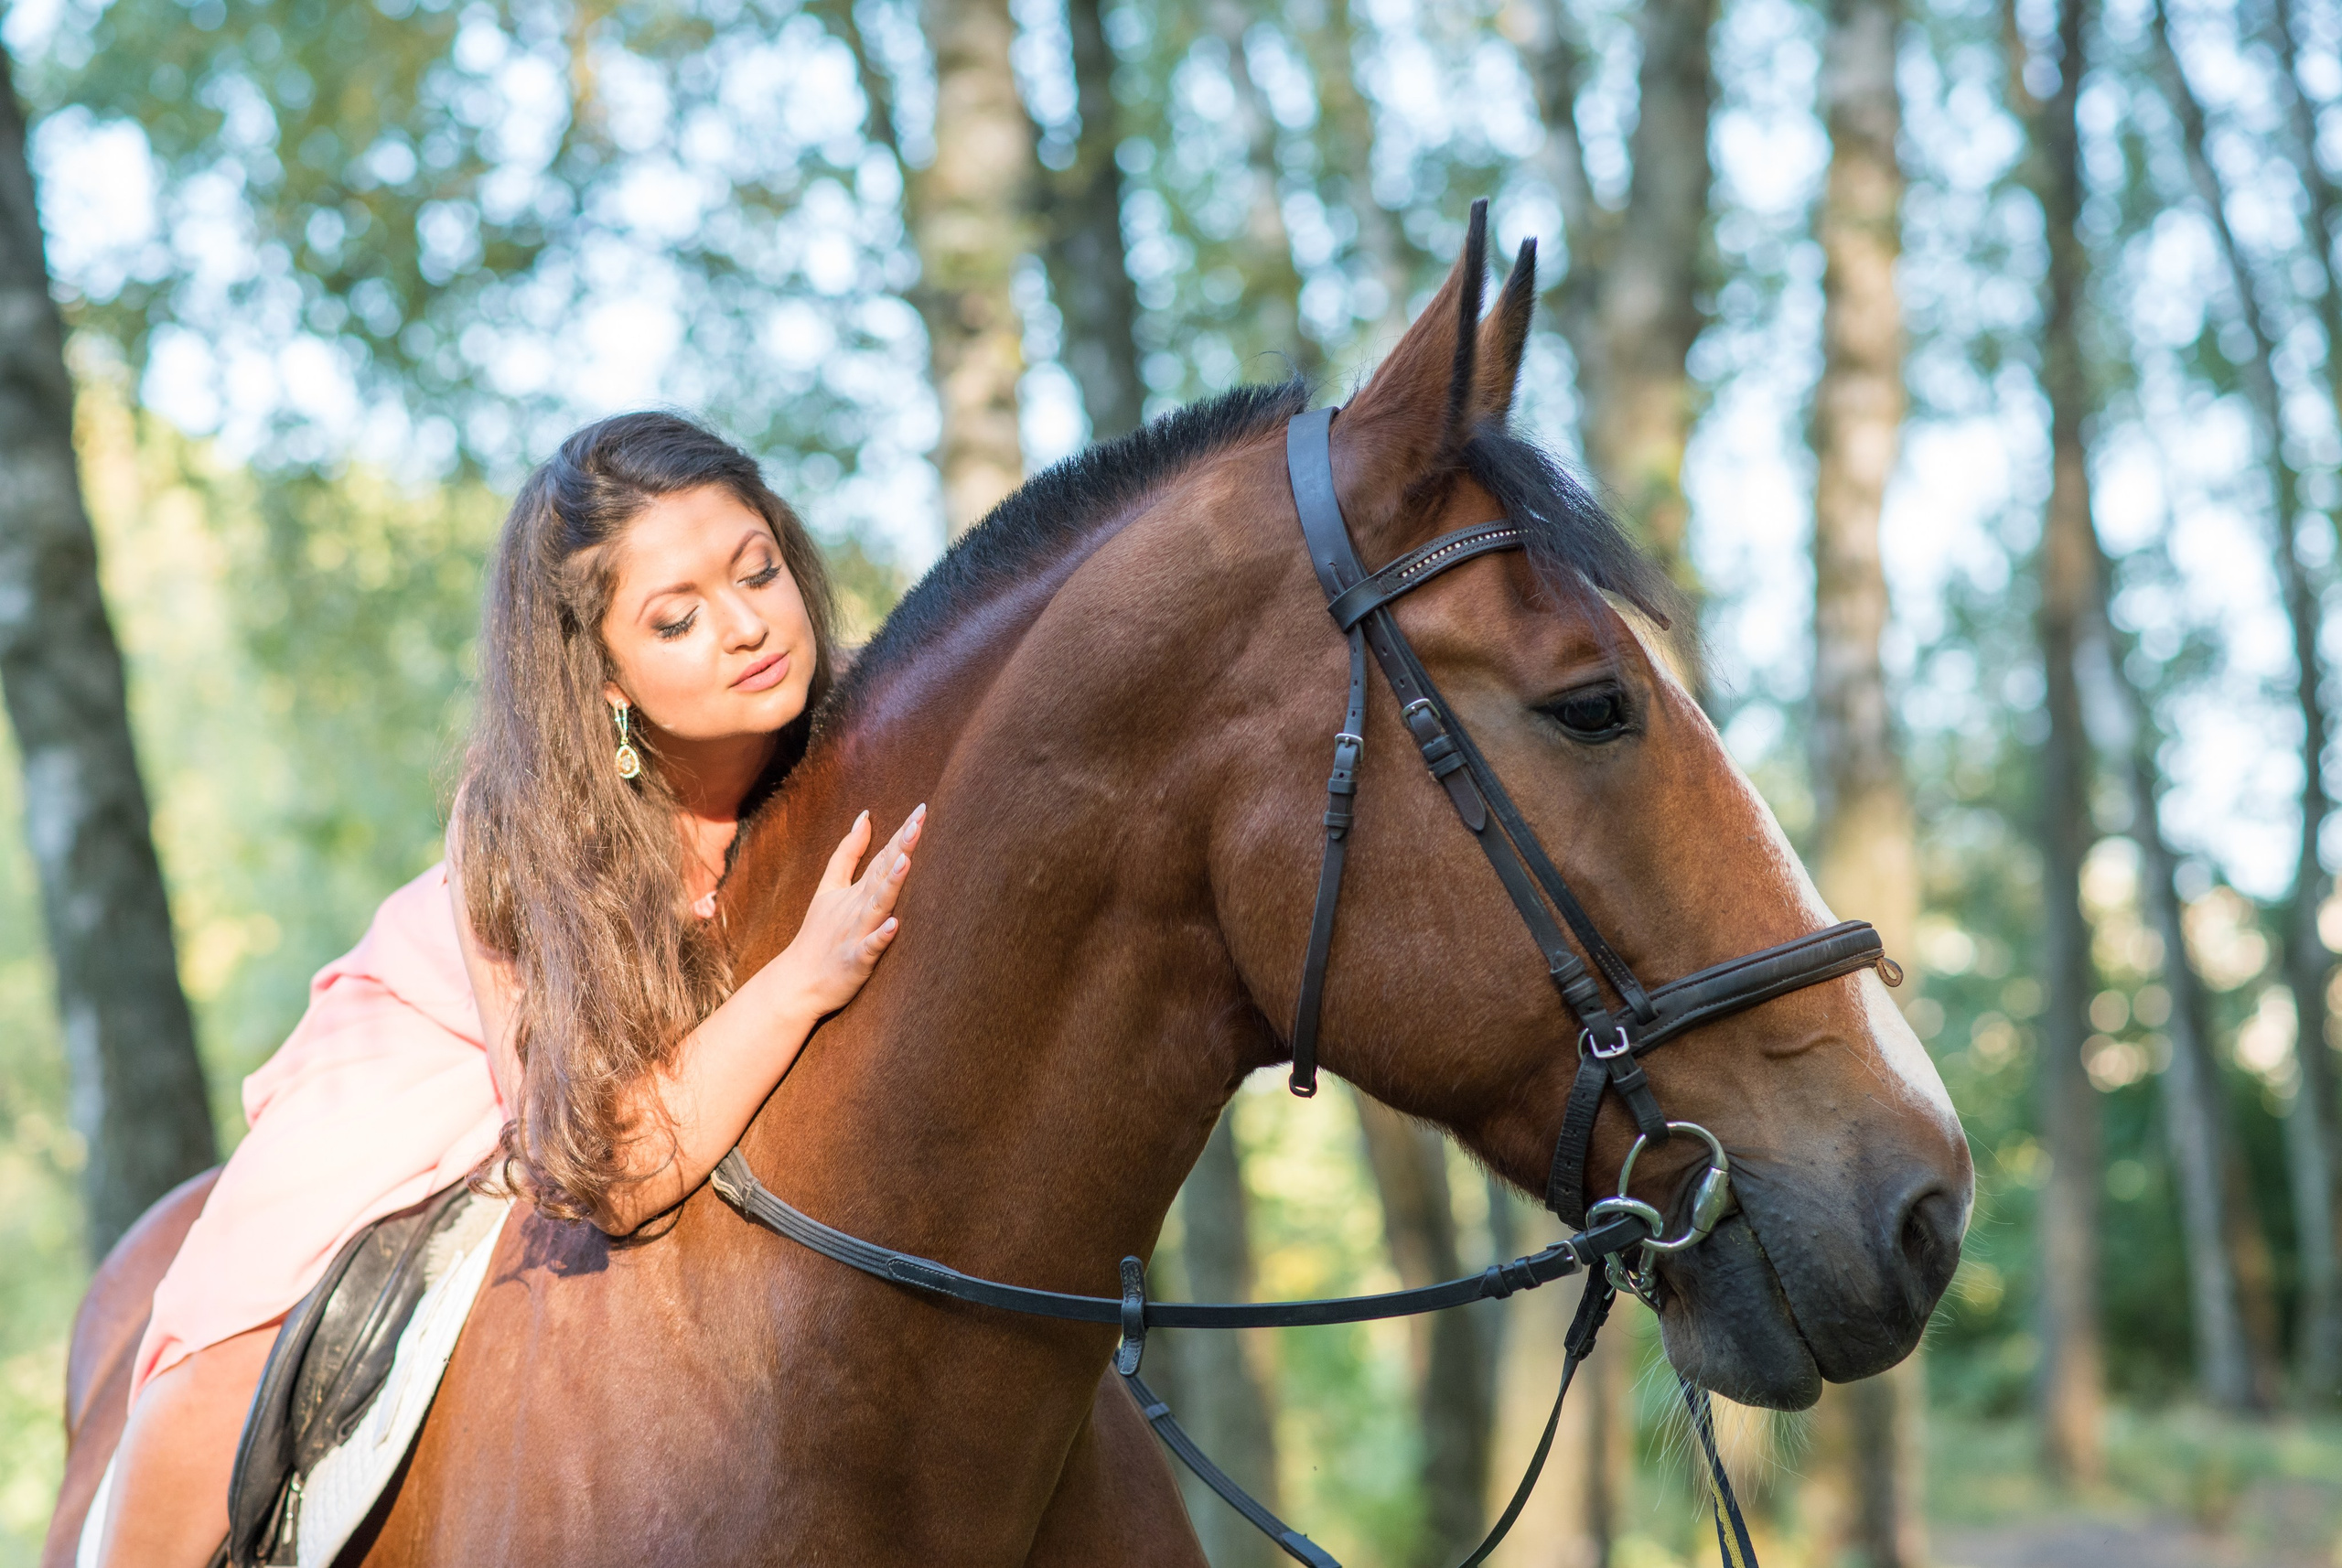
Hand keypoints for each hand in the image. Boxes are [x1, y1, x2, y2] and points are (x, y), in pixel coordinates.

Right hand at [779, 804, 923, 1017]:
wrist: (797, 981)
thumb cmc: (818, 934)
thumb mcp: (828, 887)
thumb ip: (847, 852)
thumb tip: (865, 817)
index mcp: (856, 890)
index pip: (882, 856)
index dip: (901, 833)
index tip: (922, 809)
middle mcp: (857, 907)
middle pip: (882, 873)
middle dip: (901, 847)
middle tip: (919, 821)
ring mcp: (855, 932)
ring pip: (877, 905)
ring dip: (891, 883)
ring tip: (906, 860)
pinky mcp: (855, 960)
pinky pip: (869, 947)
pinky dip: (881, 936)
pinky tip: (894, 925)